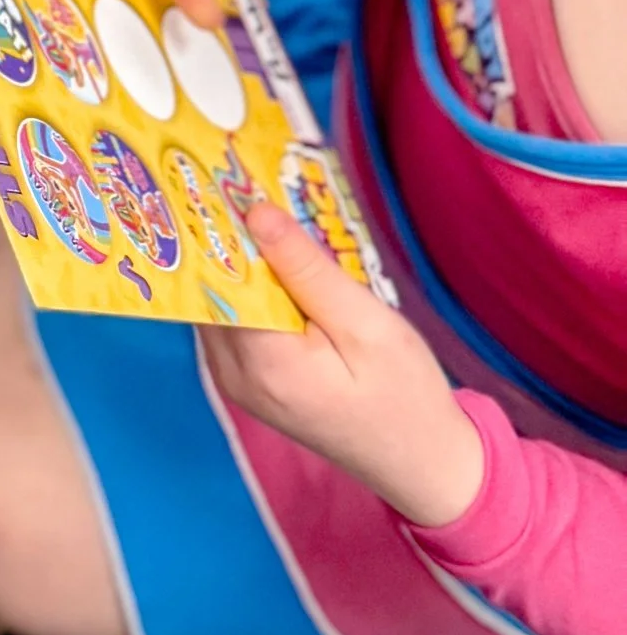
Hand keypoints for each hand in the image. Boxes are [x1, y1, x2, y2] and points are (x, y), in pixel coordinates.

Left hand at [207, 200, 485, 528]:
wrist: (424, 464)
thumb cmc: (406, 396)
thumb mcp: (367, 324)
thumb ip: (306, 269)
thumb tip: (254, 211)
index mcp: (262, 362)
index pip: (217, 276)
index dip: (217, 222)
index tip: (221, 170)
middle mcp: (232, 373)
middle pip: (210, 285)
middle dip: (224, 232)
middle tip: (239, 173)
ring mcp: (234, 380)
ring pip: (218, 298)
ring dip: (237, 255)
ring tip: (255, 203)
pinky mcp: (247, 379)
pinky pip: (233, 317)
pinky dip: (249, 284)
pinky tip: (273, 254)